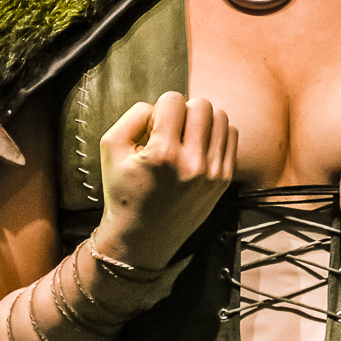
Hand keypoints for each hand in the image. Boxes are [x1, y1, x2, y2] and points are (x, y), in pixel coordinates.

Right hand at [97, 93, 236, 269]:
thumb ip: (132, 116)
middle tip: (171, 132)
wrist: (141, 240)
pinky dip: (215, 135)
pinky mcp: (223, 181)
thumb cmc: (123, 194)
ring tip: (186, 138)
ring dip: (202, 121)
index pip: (174, 100)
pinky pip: (231, 137)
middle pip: (202, 105)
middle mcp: (192, 163)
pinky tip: (198, 148)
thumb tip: (158, 106)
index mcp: (163, 154)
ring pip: (220, 118)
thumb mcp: (110, 149)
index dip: (161, 108)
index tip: (155, 128)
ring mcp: (213, 173)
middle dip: (184, 111)